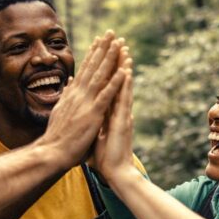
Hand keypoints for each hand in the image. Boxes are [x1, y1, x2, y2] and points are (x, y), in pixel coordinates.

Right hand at [40, 31, 129, 166]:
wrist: (51, 153)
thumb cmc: (56, 137)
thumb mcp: (60, 111)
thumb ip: (66, 96)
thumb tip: (70, 82)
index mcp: (73, 95)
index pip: (84, 70)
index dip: (93, 54)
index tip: (99, 40)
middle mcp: (79, 94)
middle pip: (93, 67)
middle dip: (103, 48)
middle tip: (112, 32)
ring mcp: (85, 103)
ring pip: (100, 76)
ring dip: (111, 59)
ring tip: (119, 44)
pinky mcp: (92, 114)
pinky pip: (106, 95)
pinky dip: (115, 82)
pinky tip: (123, 71)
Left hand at [94, 62, 138, 185]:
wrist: (116, 173)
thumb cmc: (106, 158)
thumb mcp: (98, 136)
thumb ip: (98, 123)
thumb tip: (92, 115)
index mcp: (110, 115)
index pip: (108, 89)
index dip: (107, 73)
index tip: (105, 57)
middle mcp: (118, 112)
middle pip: (116, 83)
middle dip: (116, 63)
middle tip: (117, 44)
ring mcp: (122, 115)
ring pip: (123, 87)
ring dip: (123, 68)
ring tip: (124, 50)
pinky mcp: (123, 122)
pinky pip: (124, 100)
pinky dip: (125, 85)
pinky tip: (126, 71)